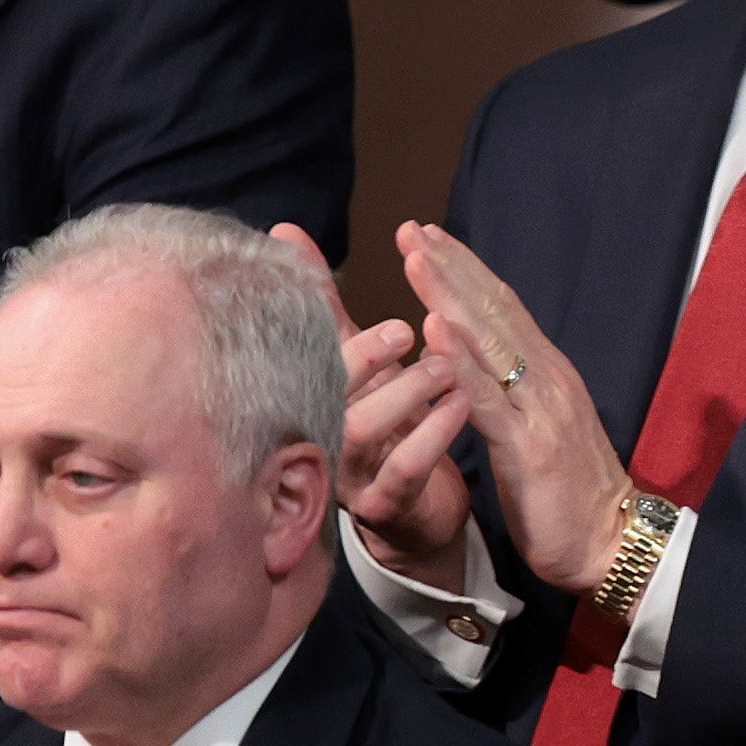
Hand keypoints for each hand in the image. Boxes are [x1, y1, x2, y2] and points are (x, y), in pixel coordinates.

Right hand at [274, 224, 473, 592]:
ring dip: (403, 394)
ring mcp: (350, 473)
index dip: (337, 325)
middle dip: (363, 357)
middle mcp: (322, 431)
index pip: (310, 354)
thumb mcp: (359, 363)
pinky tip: (459, 406)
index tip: (386, 310)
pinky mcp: (386, 505)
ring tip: (444, 366)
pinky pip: (403, 472)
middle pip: (326, 393)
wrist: (418, 514)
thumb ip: (326, 305)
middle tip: (405, 328)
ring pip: (361, 432)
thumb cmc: (388, 427)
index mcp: (312, 391)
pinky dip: (430, 437)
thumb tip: (286, 232)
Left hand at [396, 220, 633, 599]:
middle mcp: (549, 379)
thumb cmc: (570, 491)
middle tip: (412, 228)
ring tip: (417, 258)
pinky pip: (488, 397)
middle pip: (495, 311)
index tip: (429, 239)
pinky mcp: (527, 447)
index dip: (466, 271)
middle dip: (452, 267)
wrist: (612, 542)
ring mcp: (541, 410)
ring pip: (490, 342)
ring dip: (450, 297)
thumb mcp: (539, 429)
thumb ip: (511, 390)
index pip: (504, 309)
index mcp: (550, 374)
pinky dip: (460, 360)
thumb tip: (464, 353)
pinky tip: (434, 331)